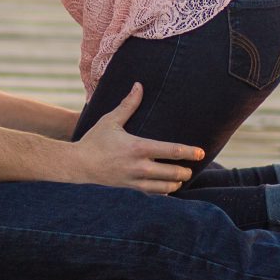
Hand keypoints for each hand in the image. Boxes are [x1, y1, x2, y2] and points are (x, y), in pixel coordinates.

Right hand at [66, 84, 203, 193]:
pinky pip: (153, 193)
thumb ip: (128, 105)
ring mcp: (135, 180)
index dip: (189, 152)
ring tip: (181, 177)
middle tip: (191, 167)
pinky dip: (163, 191)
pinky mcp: (130, 188)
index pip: (171, 151)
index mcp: (138, 147)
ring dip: (176, 182)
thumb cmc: (95, 140)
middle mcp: (139, 166)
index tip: (201, 153)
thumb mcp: (111, 120)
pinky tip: (167, 187)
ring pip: (165, 187)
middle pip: (173, 173)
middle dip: (185, 171)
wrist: (78, 164)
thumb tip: (139, 85)